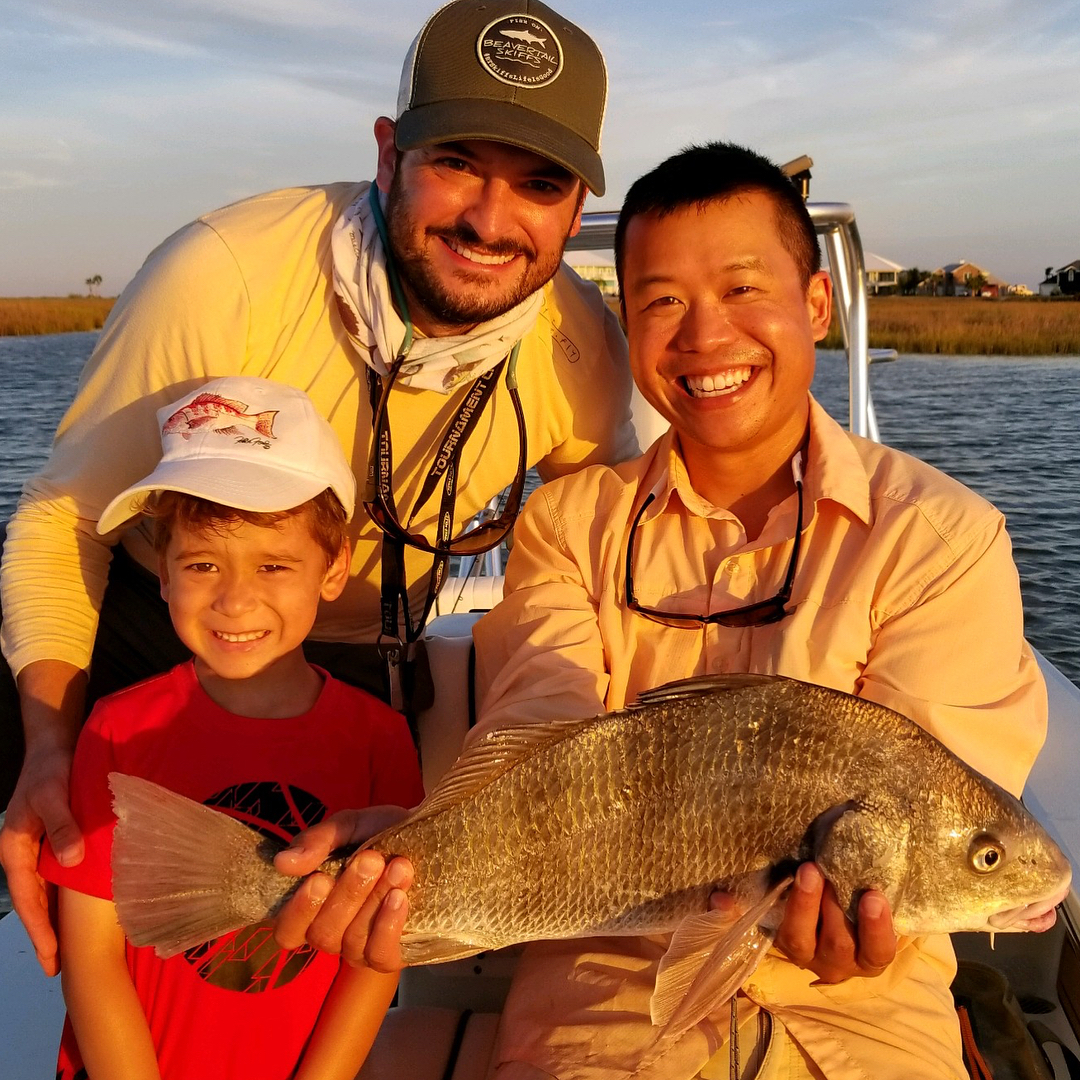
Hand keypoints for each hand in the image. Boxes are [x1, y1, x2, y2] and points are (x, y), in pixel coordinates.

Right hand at [0, 745, 83, 975]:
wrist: (51, 747)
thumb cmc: (50, 770)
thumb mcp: (54, 795)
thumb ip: (62, 826)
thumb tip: (73, 862)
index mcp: (15, 849)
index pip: (27, 898)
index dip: (39, 928)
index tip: (50, 956)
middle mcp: (22, 854)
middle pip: (33, 901)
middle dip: (44, 934)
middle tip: (56, 968)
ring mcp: (35, 849)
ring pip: (43, 891)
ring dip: (53, 919)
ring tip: (65, 950)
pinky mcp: (50, 841)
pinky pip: (53, 877)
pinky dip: (61, 897)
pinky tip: (74, 911)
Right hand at [273, 806, 413, 970]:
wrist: (428, 837)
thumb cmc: (378, 834)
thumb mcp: (349, 826)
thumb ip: (318, 841)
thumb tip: (284, 863)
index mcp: (310, 906)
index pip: (286, 930)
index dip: (298, 911)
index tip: (320, 878)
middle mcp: (330, 933)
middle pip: (323, 934)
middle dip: (348, 894)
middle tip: (371, 859)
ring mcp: (359, 948)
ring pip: (353, 942)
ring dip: (374, 901)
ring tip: (398, 866)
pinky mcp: (390, 955)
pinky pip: (380, 957)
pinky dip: (388, 927)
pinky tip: (400, 898)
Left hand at [771, 863, 896, 982]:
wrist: (826, 901)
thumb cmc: (859, 898)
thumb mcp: (873, 898)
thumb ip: (879, 886)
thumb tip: (904, 851)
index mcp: (871, 957)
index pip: (879, 952)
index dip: (877, 928)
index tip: (874, 896)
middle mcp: (840, 963)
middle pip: (839, 945)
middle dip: (836, 909)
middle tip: (835, 874)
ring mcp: (807, 955)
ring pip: (801, 940)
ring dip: (806, 904)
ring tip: (810, 870)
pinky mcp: (781, 942)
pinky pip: (777, 930)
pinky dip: (784, 906)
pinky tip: (788, 878)